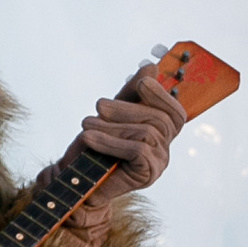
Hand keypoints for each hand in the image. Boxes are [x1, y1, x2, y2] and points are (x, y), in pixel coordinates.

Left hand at [54, 65, 182, 246]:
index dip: (162, 94)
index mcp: (160, 134)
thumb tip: (151, 67)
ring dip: (112, 125)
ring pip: (147, 133)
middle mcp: (164, 149)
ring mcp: (159, 164)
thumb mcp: (111, 114)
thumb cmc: (92, 146)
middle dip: (127, 108)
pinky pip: (139, 150)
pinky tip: (88, 138)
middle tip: (98, 105)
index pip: (175, 112)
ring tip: (86, 124)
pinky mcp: (148, 175)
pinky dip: (110, 141)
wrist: (73, 179)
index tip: (142, 83)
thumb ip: (131, 93)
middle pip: (160, 119)